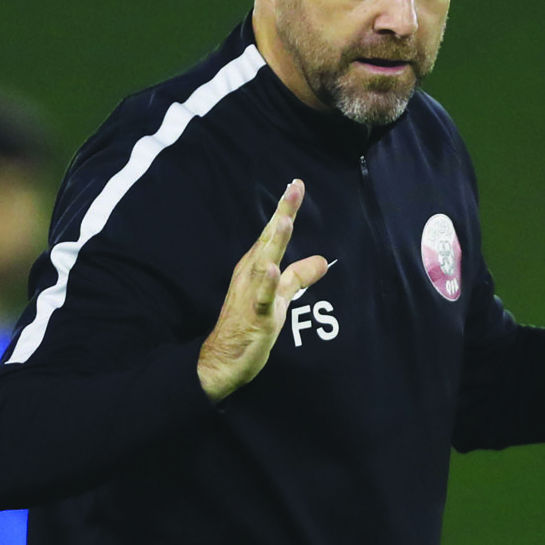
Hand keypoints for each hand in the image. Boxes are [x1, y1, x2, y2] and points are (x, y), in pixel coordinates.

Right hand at [197, 179, 327, 402]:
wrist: (222, 360)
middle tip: (294, 188)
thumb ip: (298, 277)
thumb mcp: (280, 297)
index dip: (285, 209)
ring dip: (274, 242)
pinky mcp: (255, 315)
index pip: (273, 233)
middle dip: (282, 213)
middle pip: (269, 239)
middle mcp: (251, 274)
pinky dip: (267, 284)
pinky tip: (273, 270)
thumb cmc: (249, 324)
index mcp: (256, 266)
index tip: (296, 184)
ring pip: (264, 263)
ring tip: (284, 220)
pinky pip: (262, 298)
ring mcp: (251, 293)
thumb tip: (323, 261)